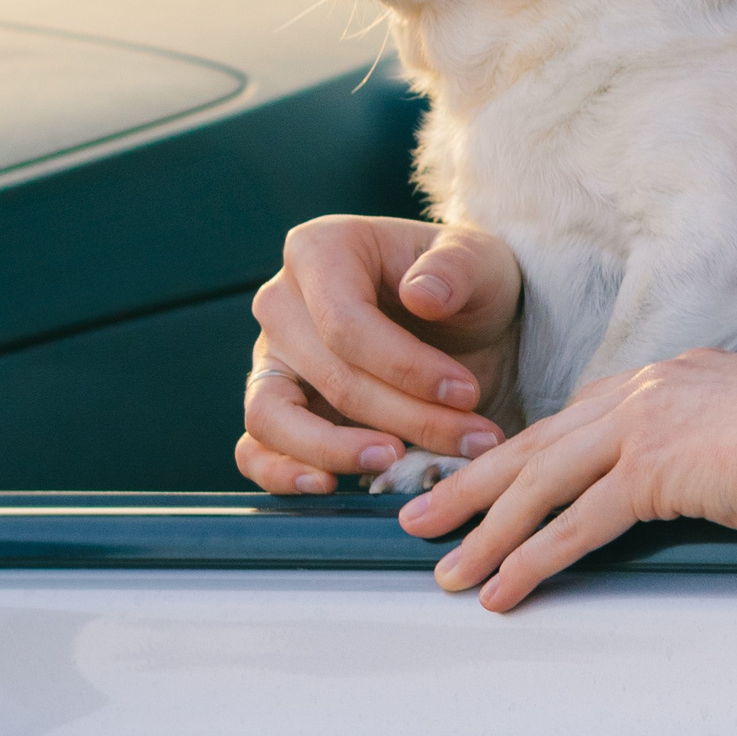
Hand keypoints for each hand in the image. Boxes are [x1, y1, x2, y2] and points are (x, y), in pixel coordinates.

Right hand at [236, 215, 522, 494]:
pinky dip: (283, 475)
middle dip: (403, 415)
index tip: (466, 393)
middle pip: (328, 375)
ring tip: (397, 463)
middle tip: (467, 438)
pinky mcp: (274, 407)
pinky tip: (331, 488)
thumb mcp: (481, 260)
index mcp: (321, 249)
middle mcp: (281, 301)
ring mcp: (271, 358)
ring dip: (337, 451)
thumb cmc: (463, 283)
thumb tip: (421, 294)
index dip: (405, 367)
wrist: (464, 321)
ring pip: (274, 417)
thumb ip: (456, 268)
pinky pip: (255, 449)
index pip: (345, 322)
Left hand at [396, 349, 736, 609]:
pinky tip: (503, 587)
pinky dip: (535, 558)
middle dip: (471, 482)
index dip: (519, 450)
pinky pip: (579, 522)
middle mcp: (643, 391)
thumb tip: (702, 471)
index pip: (571, 416)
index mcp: (664, 378)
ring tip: (446, 567)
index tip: (480, 472)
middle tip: (420, 511)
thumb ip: (706, 439)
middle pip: (536, 442)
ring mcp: (645, 425)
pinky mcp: (655, 470)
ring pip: (542, 481)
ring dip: (486, 529)